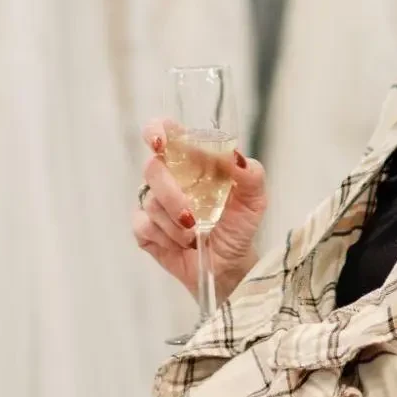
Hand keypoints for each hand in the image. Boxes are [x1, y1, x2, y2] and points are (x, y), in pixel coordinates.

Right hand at [133, 126, 267, 305]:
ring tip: (196, 235)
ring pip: (150, 201)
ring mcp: (154, 200)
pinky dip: (164, 237)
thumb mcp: (254, 199)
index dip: (157, 131)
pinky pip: (142, 225)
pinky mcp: (144, 227)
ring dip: (175, 224)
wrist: (229, 265)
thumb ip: (250, 173)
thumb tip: (234, 156)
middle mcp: (170, 176)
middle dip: (172, 195)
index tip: (160, 144)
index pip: (167, 132)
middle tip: (192, 218)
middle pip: (153, 167)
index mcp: (193, 160)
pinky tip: (180, 244)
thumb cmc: (239, 224)